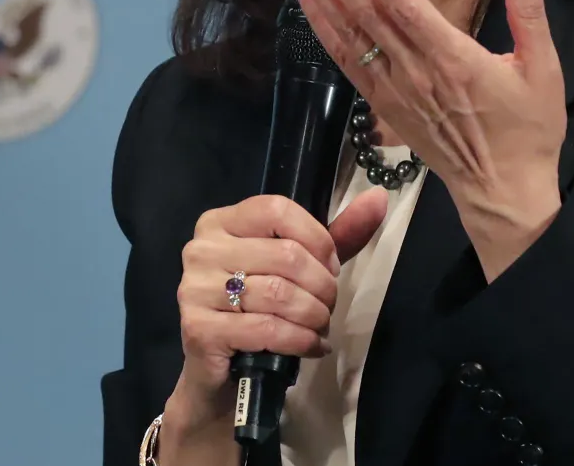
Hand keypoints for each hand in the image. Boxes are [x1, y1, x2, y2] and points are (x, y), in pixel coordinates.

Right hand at [164, 190, 387, 444]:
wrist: (219, 374)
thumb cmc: (259, 311)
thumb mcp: (300, 267)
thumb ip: (338, 233)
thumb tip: (378, 198)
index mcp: (220, 222)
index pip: (277, 210)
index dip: (317, 238)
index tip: (330, 265)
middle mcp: (201, 249)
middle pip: (285, 255)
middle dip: (322, 286)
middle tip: (327, 305)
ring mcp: (194, 289)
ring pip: (279, 293)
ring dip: (314, 316)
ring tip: (320, 327)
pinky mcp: (199, 329)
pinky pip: (266, 328)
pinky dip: (300, 340)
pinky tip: (311, 346)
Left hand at [283, 0, 565, 275]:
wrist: (502, 191)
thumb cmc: (528, 131)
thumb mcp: (543, 71)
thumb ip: (530, 15)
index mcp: (454, 59)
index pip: (405, 5)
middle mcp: (416, 72)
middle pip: (366, 12)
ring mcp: (394, 90)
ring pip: (349, 32)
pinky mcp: (382, 106)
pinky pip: (346, 60)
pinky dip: (323, 28)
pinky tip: (307, 1)